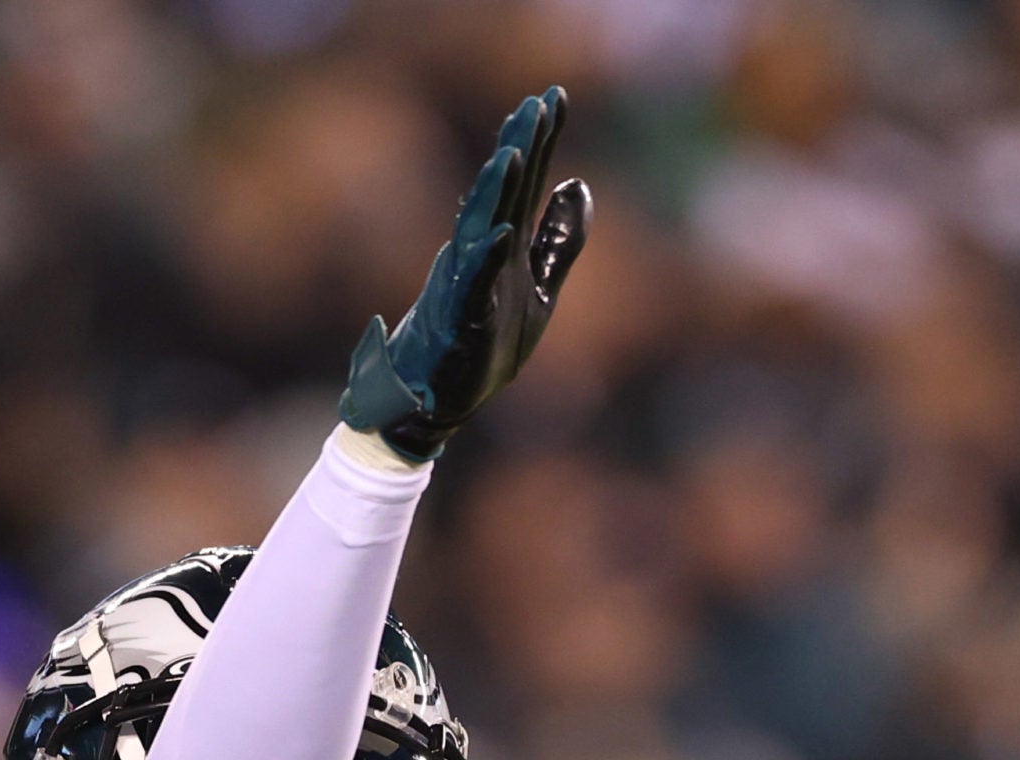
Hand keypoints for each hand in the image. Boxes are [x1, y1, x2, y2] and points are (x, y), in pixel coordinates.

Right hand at [340, 86, 590, 461]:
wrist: (442, 403)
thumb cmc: (486, 346)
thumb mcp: (539, 290)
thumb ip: (559, 241)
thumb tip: (577, 183)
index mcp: (504, 246)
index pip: (524, 184)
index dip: (539, 143)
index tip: (554, 97)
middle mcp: (481, 256)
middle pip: (503, 194)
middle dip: (519, 149)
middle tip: (536, 104)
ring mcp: (466, 286)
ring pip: (481, 228)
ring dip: (496, 191)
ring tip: (513, 151)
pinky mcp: (460, 322)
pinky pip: (473, 286)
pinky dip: (486, 259)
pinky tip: (503, 232)